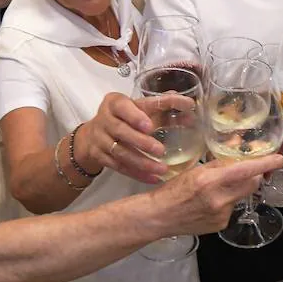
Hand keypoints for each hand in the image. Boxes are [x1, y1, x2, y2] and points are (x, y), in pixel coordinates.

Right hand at [76, 92, 197, 184]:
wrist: (93, 135)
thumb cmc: (124, 117)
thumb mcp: (139, 107)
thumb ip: (162, 106)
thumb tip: (189, 106)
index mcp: (114, 103)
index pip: (124, 106)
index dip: (136, 116)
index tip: (151, 126)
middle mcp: (104, 119)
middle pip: (121, 131)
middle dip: (141, 142)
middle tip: (160, 150)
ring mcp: (100, 139)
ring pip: (120, 152)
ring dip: (142, 162)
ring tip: (162, 169)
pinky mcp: (100, 157)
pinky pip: (119, 167)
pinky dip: (137, 174)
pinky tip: (153, 178)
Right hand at [156, 155, 282, 235]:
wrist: (159, 217)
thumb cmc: (173, 189)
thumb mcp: (195, 170)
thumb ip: (220, 162)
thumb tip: (238, 146)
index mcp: (211, 181)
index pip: (246, 170)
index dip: (265, 164)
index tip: (280, 158)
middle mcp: (220, 199)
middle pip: (252, 183)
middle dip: (252, 175)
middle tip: (245, 170)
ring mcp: (222, 214)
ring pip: (241, 196)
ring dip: (236, 189)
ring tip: (216, 190)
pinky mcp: (222, 225)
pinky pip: (232, 208)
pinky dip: (227, 202)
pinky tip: (211, 204)